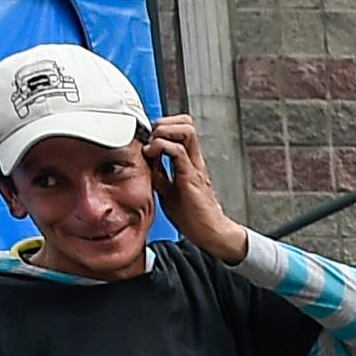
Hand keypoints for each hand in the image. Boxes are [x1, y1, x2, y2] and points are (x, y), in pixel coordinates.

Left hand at [144, 113, 250, 262]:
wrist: (210, 232)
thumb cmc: (193, 216)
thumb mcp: (168, 191)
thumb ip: (159, 174)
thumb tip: (145, 163)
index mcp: (189, 161)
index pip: (181, 128)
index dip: (164, 126)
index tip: (149, 138)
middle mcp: (194, 159)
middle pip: (187, 123)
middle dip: (164, 123)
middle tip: (152, 137)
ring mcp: (194, 166)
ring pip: (185, 130)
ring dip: (164, 132)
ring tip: (153, 145)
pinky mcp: (191, 176)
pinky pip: (177, 151)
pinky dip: (161, 147)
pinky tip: (152, 156)